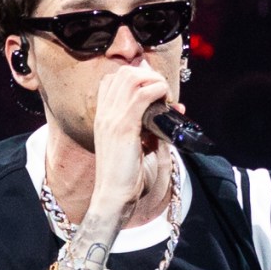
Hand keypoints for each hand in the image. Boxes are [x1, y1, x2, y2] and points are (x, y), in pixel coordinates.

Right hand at [88, 60, 171, 213]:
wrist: (113, 196)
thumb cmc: (125, 176)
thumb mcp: (136, 146)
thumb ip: (148, 128)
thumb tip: (168, 113)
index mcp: (102, 116)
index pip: (113, 78)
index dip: (136, 77)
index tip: (153, 90)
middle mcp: (104, 112)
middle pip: (124, 73)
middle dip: (149, 76)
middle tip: (163, 94)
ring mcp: (111, 118)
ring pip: (133, 78)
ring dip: (155, 82)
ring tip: (166, 98)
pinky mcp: (124, 127)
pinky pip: (142, 95)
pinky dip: (159, 92)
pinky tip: (168, 104)